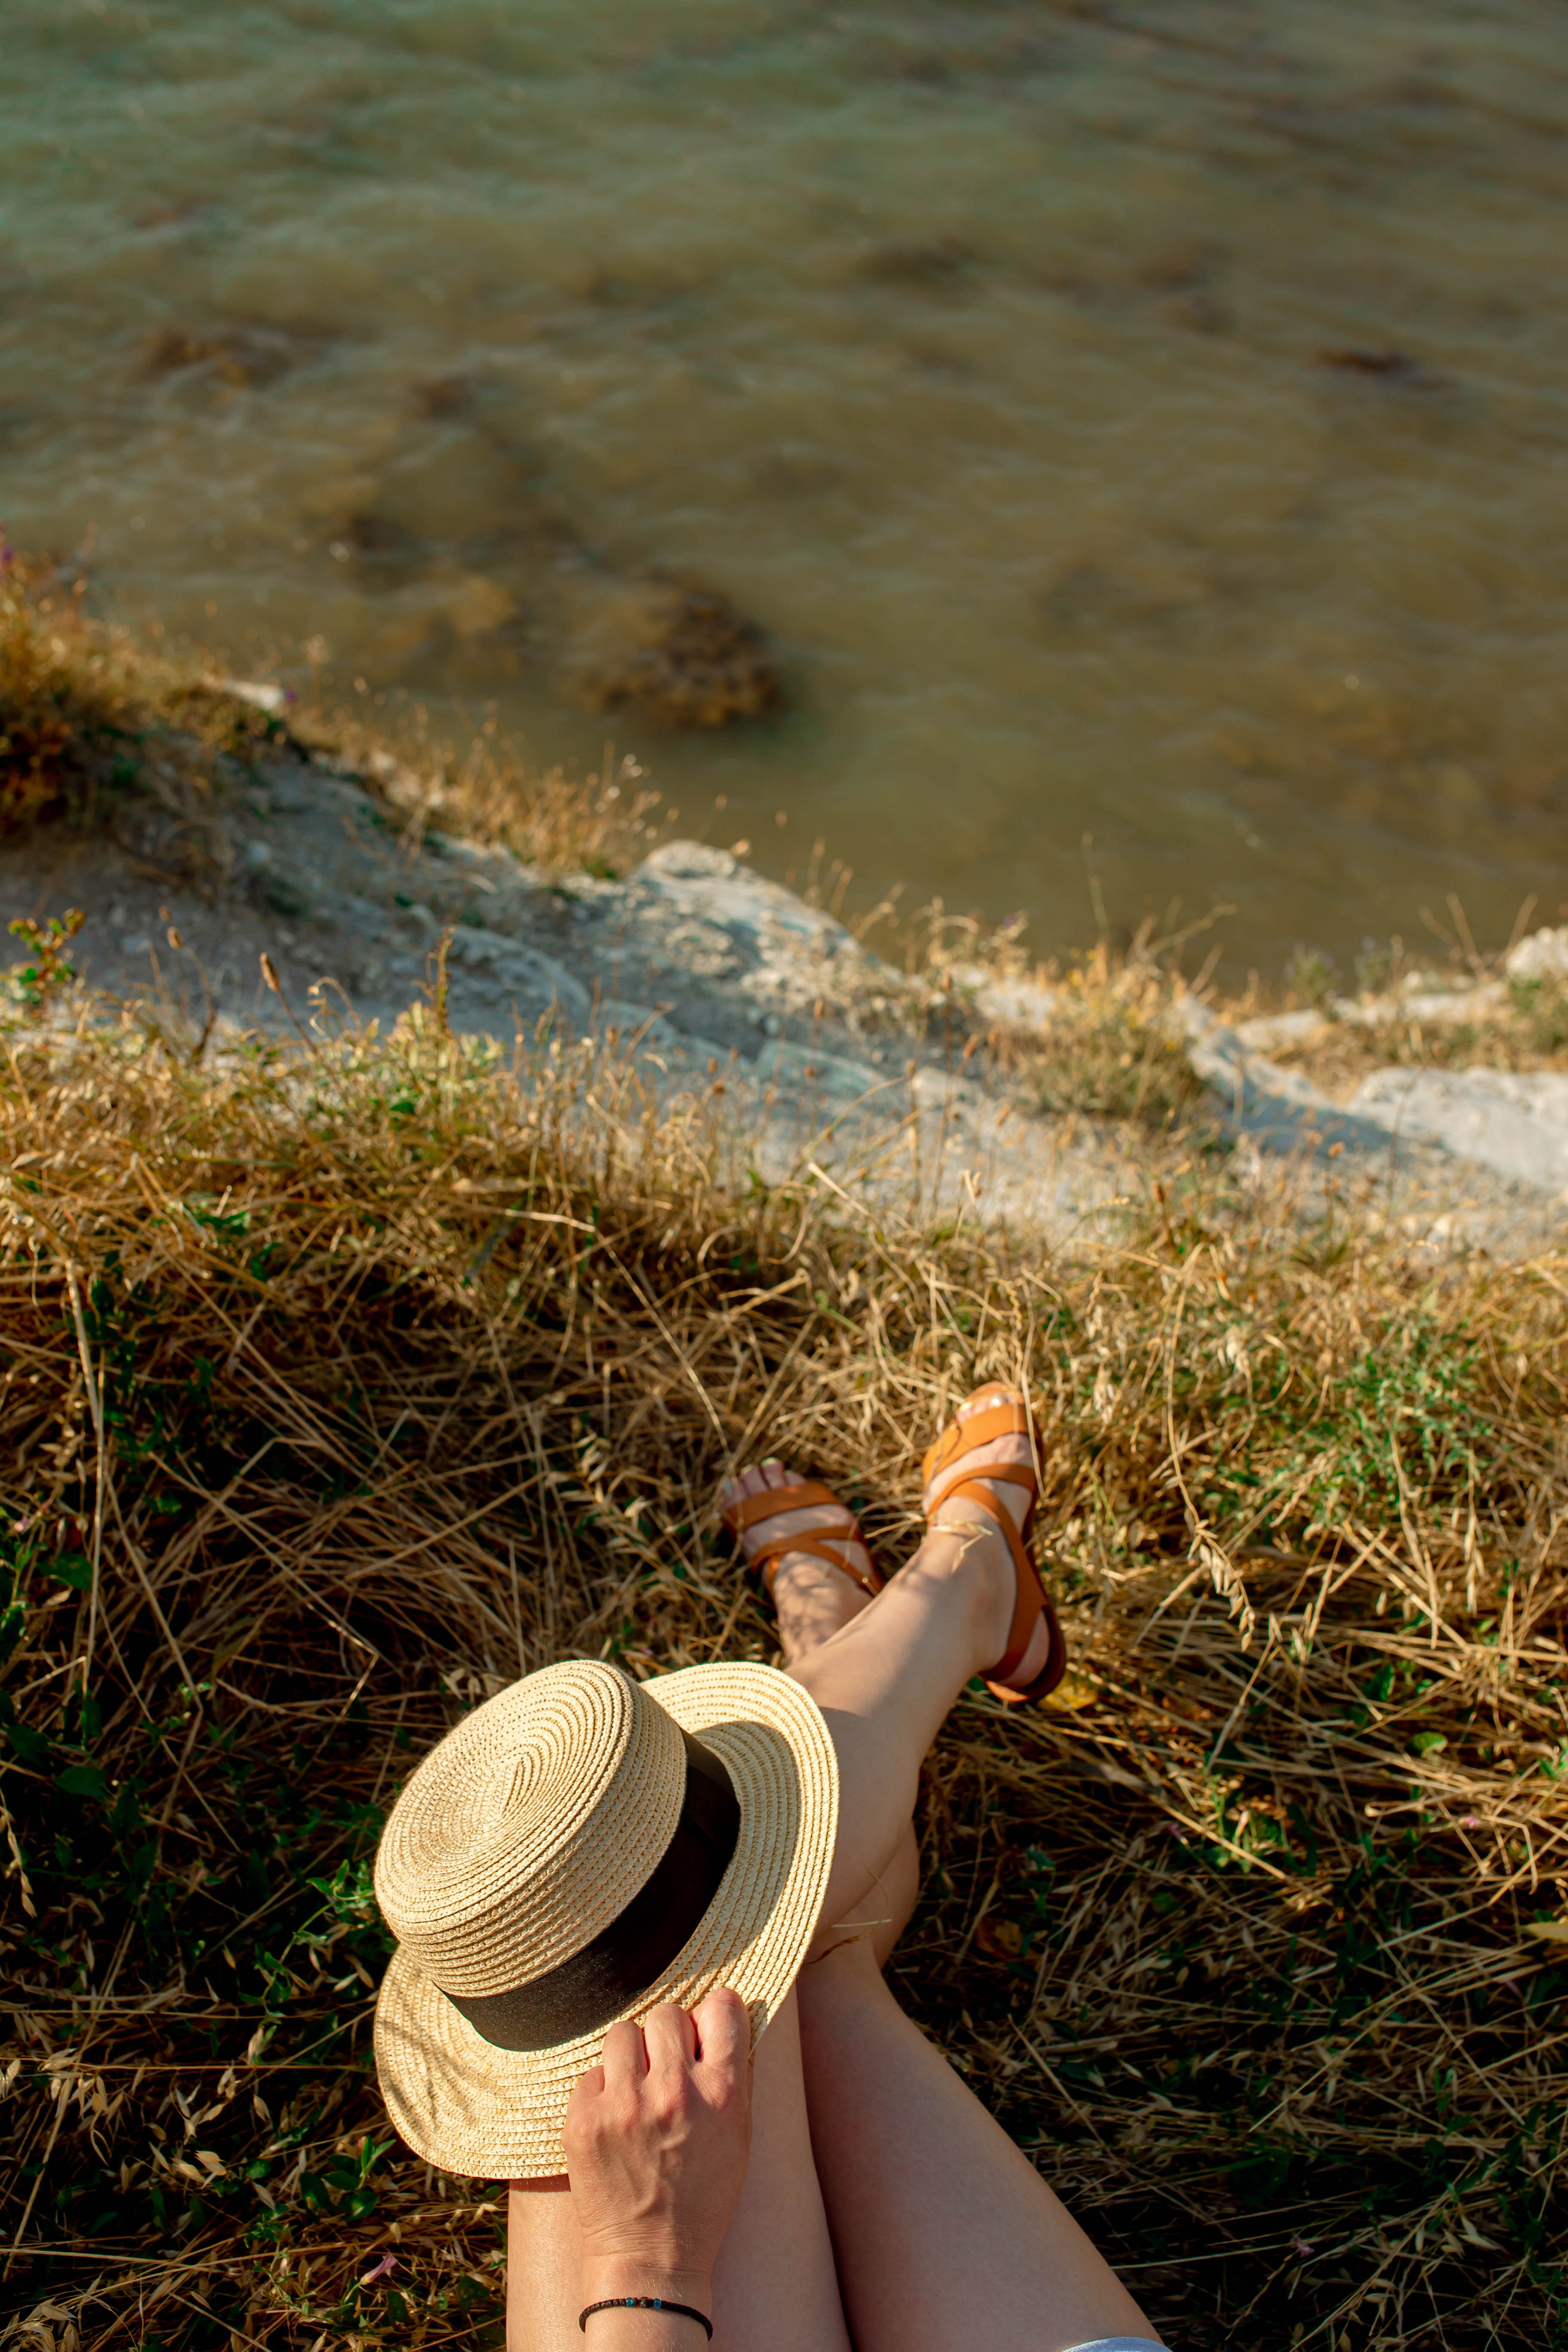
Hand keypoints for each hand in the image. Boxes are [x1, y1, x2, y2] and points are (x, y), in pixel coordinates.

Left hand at [564, 1988, 752, 2307]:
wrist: (650, 2260)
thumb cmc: (702, 2198)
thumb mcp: (739, 2137)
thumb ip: (734, 2074)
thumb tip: (724, 2014)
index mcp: (722, 2093)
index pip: (722, 2006)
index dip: (715, 2013)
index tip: (707, 2027)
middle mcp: (675, 2091)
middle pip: (667, 2014)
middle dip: (667, 2038)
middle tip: (666, 2072)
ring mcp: (625, 2104)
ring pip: (623, 2033)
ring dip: (631, 2057)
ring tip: (636, 2093)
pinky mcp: (583, 2119)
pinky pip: (592, 2072)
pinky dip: (603, 2091)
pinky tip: (614, 2125)